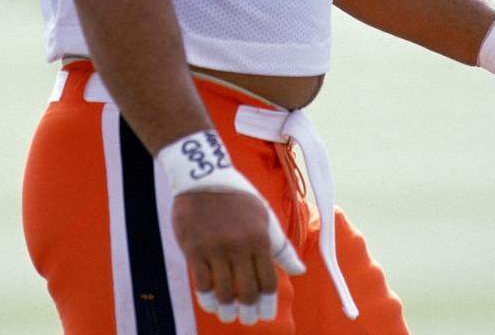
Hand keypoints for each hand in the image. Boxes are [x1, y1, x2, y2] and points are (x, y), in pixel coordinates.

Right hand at [172, 189, 302, 325]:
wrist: (202, 176)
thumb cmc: (237, 197)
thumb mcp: (264, 216)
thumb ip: (281, 247)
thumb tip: (300, 271)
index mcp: (259, 238)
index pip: (268, 282)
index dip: (267, 304)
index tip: (264, 314)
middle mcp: (239, 246)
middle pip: (247, 293)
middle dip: (249, 312)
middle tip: (246, 318)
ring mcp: (215, 248)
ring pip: (224, 293)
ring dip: (227, 310)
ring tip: (228, 314)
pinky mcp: (194, 249)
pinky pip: (202, 285)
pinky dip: (208, 299)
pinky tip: (211, 303)